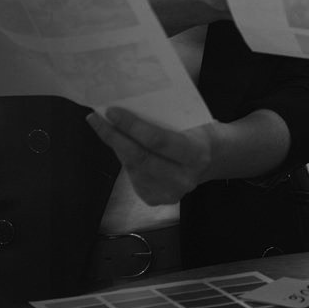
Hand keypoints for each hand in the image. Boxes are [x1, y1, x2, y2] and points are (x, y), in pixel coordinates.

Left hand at [86, 107, 215, 204]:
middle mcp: (183, 178)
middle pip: (139, 157)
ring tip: (102, 127)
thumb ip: (164, 119)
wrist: (212, 158)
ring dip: (115, 146)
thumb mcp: (190, 121)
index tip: (112, 112)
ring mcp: (169, 193)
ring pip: (132, 167)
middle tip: (97, 119)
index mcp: (196, 154)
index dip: (132, 126)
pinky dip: (123, 159)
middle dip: (114, 137)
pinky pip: (132, 176)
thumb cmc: (197, 132)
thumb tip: (126, 108)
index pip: (158, 140)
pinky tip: (118, 144)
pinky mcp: (156, 199)